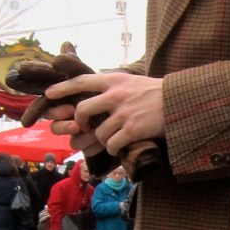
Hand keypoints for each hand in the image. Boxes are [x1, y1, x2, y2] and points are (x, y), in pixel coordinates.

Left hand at [45, 72, 164, 156]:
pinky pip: (111, 144)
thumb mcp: (132, 80)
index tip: (49, 94)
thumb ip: (113, 85)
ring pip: (98, 132)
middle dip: (80, 122)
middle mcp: (116, 95)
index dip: (62, 88)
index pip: (81, 82)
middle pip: (83, 110)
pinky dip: (112, 148)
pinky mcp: (133, 129)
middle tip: (84, 126)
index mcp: (114, 81)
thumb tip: (94, 91)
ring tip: (114, 136)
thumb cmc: (155, 92)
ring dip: (102, 138)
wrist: (179, 101)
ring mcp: (124, 113)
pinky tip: (120, 145)